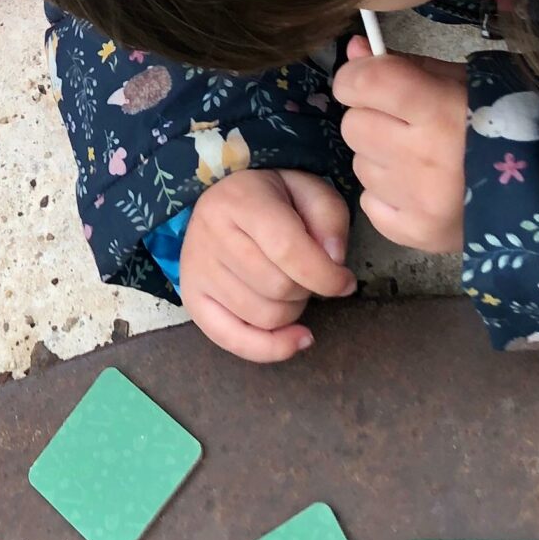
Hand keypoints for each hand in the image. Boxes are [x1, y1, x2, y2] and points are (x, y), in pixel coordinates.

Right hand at [177, 168, 353, 362]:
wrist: (224, 201)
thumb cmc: (273, 197)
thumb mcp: (310, 190)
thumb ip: (329, 219)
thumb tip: (334, 262)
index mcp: (240, 201)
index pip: (287, 250)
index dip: (326, 275)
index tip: (346, 282)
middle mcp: (210, 235)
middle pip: (277, 288)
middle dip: (307, 289)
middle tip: (308, 275)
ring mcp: (196, 271)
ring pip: (263, 317)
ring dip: (292, 312)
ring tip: (291, 289)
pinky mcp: (192, 299)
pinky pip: (234, 340)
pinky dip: (271, 348)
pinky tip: (296, 339)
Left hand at [333, 39, 470, 252]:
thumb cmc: (508, 122)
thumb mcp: (463, 80)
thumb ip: (405, 65)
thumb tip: (353, 50)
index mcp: (439, 111)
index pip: (363, 83)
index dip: (356, 77)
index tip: (367, 81)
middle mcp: (422, 159)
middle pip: (353, 126)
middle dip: (372, 118)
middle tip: (407, 124)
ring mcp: (417, 202)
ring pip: (360, 165)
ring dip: (382, 157)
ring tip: (423, 159)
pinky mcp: (415, 233)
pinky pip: (370, 202)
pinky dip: (388, 193)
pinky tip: (421, 188)